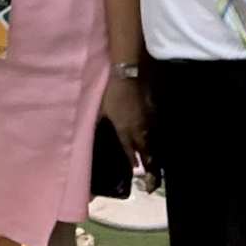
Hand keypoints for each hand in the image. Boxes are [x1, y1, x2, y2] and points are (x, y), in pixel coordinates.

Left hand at [102, 76, 155, 190]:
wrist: (127, 74)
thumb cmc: (110, 92)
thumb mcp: (100, 109)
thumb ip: (99, 123)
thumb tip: (90, 131)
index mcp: (123, 128)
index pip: (128, 148)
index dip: (132, 159)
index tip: (136, 168)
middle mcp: (137, 127)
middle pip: (144, 147)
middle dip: (147, 160)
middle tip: (150, 171)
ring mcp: (147, 118)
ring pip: (151, 138)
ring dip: (152, 149)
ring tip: (154, 158)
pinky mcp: (152, 109)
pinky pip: (154, 126)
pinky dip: (154, 134)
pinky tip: (154, 135)